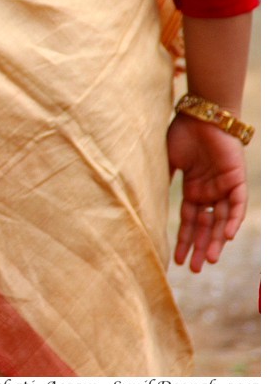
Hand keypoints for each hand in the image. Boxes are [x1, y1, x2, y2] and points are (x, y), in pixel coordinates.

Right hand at [167, 113, 247, 272]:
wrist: (201, 113)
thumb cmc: (181, 133)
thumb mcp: (166, 162)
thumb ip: (162, 183)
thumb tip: (146, 205)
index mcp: (193, 189)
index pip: (190, 221)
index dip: (184, 240)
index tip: (178, 261)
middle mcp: (209, 191)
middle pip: (206, 226)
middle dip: (201, 248)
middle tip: (196, 270)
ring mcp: (223, 186)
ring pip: (222, 221)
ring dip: (216, 241)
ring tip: (210, 260)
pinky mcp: (236, 179)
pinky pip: (236, 206)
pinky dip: (232, 221)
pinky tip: (226, 237)